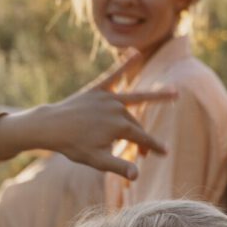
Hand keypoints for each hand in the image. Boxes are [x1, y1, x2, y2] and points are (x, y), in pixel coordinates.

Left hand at [0, 53, 174, 176]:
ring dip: (157, 95)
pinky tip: (135, 51)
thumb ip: (119, 166)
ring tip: (176, 92)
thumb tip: (137, 176)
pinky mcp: (97, 89)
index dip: (154, 147)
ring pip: (137, 96)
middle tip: (143, 155)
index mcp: (120, 127)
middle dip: (142, 139)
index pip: (143, 138)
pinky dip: (124, 64)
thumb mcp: (97, 160)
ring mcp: (108, 98)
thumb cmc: (73, 146)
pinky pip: (114, 75)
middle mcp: (117, 109)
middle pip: (136, 125)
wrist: (50, 126)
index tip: (165, 153)